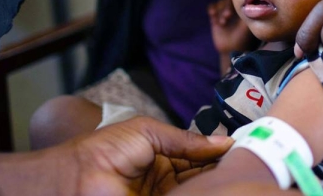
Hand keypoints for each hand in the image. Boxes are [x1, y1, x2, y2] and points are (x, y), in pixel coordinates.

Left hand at [73, 117, 232, 194]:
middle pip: (202, 175)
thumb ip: (186, 139)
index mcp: (164, 157)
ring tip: (238, 175)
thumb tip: (224, 141)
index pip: (199, 156)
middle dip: (222, 169)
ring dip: (214, 182)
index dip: (219, 153)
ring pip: (197, 189)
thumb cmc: (105, 149)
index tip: (243, 149)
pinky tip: (216, 186)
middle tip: (247, 162)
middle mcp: (168, 180)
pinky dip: (202, 192)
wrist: (75, 178)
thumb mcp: (149, 132)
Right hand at [208, 0, 256, 53]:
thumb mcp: (247, 27)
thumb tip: (248, 3)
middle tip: (228, 16)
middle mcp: (234, 11)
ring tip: (223, 22)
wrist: (232, 50)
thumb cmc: (243, 39)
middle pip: (228, 0)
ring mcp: (224, 15)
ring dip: (220, 10)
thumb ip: (248, 15)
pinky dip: (212, 9)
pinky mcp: (215, 19)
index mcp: (242, 11)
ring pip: (220, 4)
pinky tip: (213, 13)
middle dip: (227, 6)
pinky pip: (212, 9)